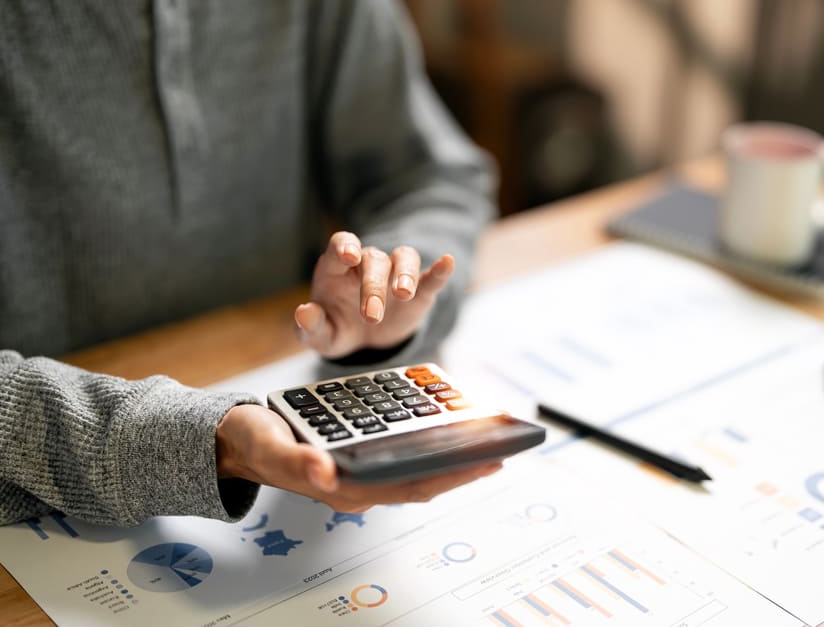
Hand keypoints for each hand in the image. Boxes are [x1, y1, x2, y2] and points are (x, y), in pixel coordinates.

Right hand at [215, 405, 501, 511]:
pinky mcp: (357, 453)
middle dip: (465, 465)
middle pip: (424, 477)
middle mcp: (359, 483)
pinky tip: (440, 423)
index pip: (413, 484)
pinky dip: (425, 439)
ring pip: (416, 465)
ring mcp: (360, 470)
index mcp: (345, 486)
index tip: (490, 460)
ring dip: (449, 453)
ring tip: (482, 434)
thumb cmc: (253, 442)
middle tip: (502, 445)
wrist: (235, 438)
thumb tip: (328, 470)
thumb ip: (297, 462)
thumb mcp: (270, 446)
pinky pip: (400, 450)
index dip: (454, 474)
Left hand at [294, 231, 453, 358]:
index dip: (345, 246)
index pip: (341, 244)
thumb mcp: (321, 335)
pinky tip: (447, 263)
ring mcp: (395, 275)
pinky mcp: (418, 292)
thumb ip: (310, 327)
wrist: (366, 341)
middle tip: (371, 315)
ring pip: (403, 258)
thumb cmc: (339, 328)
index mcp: (338, 268)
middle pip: (374, 260)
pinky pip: (429, 276)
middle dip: (373, 286)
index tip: (349, 255)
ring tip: (404, 293)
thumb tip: (304, 313)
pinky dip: (439, 270)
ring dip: (404, 273)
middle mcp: (367, 264)